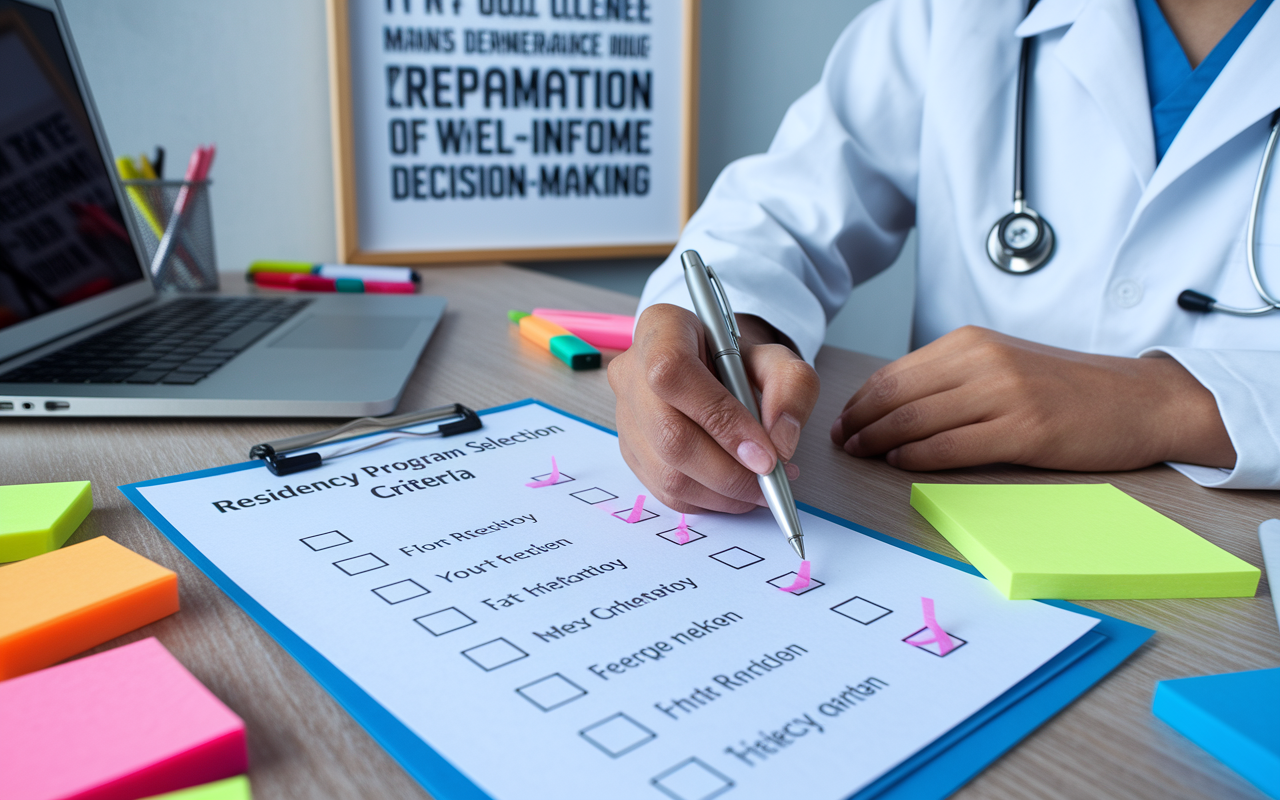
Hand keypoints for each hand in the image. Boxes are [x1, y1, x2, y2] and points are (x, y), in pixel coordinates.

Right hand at [609, 304, 820, 512]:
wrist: (714, 371)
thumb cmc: (739, 362)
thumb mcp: (778, 359)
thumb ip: (791, 389)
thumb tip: (780, 443)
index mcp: (661, 329)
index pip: (673, 373)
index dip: (719, 418)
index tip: (764, 452)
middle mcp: (631, 371)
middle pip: (669, 433)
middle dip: (729, 470)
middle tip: (771, 479)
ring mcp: (625, 415)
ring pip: (667, 472)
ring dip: (724, 492)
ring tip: (761, 485)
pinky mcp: (630, 452)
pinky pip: (667, 491)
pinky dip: (710, 500)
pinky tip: (737, 489)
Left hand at [829, 326, 1235, 471]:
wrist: (1140, 400)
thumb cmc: (1070, 390)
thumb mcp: (1004, 364)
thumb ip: (954, 377)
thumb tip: (894, 404)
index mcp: (973, 343)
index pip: (894, 373)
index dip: (859, 401)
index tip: (842, 420)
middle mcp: (983, 362)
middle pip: (897, 395)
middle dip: (859, 422)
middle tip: (841, 442)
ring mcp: (1004, 395)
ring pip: (916, 420)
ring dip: (879, 441)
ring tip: (861, 454)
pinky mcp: (1023, 430)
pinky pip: (951, 447)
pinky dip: (916, 457)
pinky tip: (900, 463)